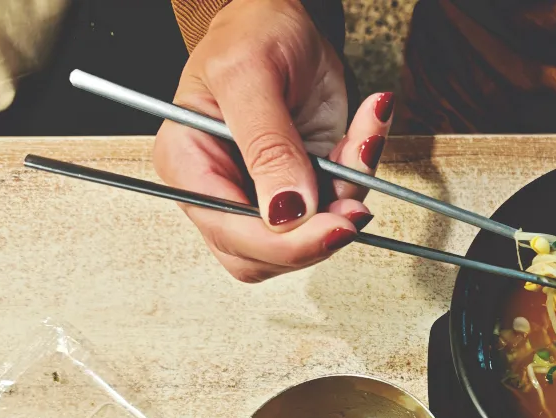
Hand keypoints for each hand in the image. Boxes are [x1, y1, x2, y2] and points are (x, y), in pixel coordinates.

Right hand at [154, 0, 395, 282]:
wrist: (285, 18)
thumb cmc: (253, 34)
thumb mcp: (251, 75)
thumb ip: (267, 145)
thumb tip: (287, 212)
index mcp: (189, 163)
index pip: (229, 231)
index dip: (283, 243)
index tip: (333, 226)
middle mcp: (221, 189)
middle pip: (264, 255)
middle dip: (318, 236)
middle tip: (357, 205)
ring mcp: (263, 195)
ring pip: (308, 240)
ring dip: (347, 200)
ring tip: (362, 140)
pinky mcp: (304, 189)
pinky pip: (338, 207)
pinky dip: (361, 176)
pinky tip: (367, 132)